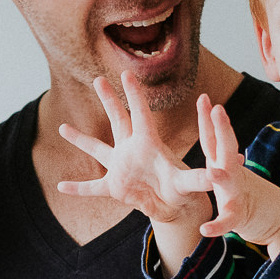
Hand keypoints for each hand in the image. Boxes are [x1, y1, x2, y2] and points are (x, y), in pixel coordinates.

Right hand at [57, 73, 211, 225]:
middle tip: (98, 78)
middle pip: (118, 120)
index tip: (127, 73)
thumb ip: (199, 179)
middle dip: (108, 100)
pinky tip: (61, 187)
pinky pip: (92, 187)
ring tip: (61, 127)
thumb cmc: (184, 190)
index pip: (141, 115)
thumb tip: (219, 175)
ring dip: (80, 139)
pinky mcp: (114, 187)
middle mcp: (131, 150)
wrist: (175, 205)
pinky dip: (78, 188)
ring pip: (97, 149)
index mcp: (148, 144)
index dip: (134, 95)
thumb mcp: (189, 184)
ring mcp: (120, 167)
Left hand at [195, 96, 279, 256]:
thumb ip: (229, 163)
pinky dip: (217, 225)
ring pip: (229, 183)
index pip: (216, 139)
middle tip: (217, 108)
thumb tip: (227, 148)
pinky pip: (228, 221)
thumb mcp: (238, 176)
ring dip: (222, 178)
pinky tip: (205, 229)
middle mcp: (233, 175)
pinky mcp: (239, 218)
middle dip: (222, 130)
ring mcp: (237, 195)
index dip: (209, 119)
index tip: (203, 97)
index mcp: (227, 165)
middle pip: (227, 150)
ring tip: (212, 172)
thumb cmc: (254, 198)